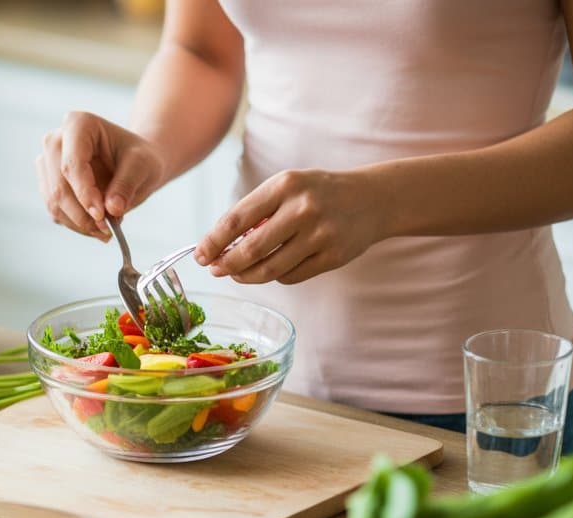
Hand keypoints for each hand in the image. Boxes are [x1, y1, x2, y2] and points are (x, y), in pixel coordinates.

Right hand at [37, 111, 165, 239]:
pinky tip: (97, 226)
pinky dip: (77, 225)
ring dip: (79, 224)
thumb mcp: (143, 166)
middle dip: (82, 215)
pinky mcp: (48, 185)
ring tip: (106, 230)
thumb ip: (127, 184)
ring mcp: (48, 164)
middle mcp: (56, 141)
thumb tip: (112, 209)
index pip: (72, 163)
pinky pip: (56, 212)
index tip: (102, 216)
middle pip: (59, 186)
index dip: (84, 193)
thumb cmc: (139, 158)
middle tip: (106, 230)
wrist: (134, 163)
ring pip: (54, 203)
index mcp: (78, 124)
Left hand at [194, 169, 386, 284]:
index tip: (200, 255)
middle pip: (250, 249)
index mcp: (285, 185)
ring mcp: (320, 234)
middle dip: (226, 264)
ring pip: (269, 269)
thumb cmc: (318, 193)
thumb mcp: (287, 188)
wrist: (372, 199)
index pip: (236, 219)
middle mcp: (302, 208)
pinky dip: (276, 276)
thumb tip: (219, 245)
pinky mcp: (332, 257)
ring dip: (247, 276)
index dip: (213, 242)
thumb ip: (256, 212)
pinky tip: (273, 269)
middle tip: (216, 270)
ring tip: (238, 274)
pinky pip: (291, 277)